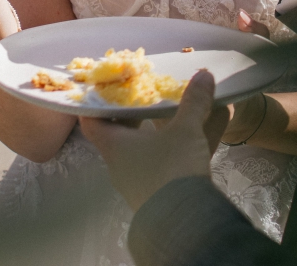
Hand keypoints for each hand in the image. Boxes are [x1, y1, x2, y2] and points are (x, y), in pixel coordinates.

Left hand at [80, 70, 229, 210]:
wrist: (184, 220)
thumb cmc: (171, 167)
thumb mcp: (186, 130)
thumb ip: (194, 102)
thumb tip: (204, 75)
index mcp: (115, 145)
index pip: (91, 120)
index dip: (96, 102)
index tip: (108, 86)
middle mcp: (122, 162)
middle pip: (121, 132)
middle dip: (136, 112)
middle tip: (148, 94)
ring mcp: (140, 179)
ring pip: (148, 146)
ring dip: (162, 129)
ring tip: (182, 111)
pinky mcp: (160, 190)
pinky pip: (168, 160)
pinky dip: (182, 145)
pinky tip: (203, 135)